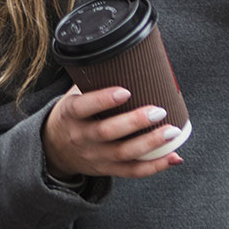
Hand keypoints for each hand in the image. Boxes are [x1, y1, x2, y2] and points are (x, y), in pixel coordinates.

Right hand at [40, 85, 183, 179]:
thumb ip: (92, 81)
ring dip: (150, 143)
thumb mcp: (72, 96)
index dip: (103, 100)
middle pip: (108, 132)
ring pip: (124, 154)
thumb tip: (124, 56)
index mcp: (71, 114)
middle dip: (135, 122)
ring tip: (172, 131)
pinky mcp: (108, 169)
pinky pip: (133, 171)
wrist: (55, 148)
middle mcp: (82, 137)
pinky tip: (173, 157)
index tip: (125, 91)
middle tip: (158, 110)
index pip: (84, 107)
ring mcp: (96, 156)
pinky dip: (155, 166)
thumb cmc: (71, 115)